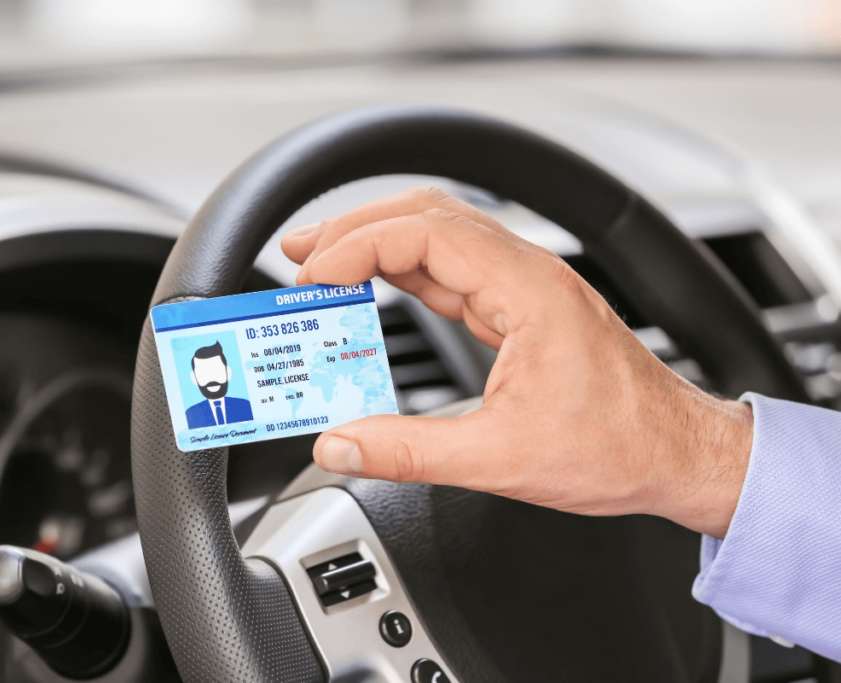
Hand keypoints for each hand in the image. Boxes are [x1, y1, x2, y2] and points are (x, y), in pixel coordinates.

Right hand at [281, 187, 752, 538]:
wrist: (679, 454)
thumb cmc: (620, 447)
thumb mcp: (501, 458)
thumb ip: (409, 451)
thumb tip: (337, 446)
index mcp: (528, 289)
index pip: (426, 233)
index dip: (359, 247)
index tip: (313, 279)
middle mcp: (526, 273)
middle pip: (426, 216)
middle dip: (354, 230)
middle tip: (297, 257)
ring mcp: (523, 288)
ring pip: (436, 238)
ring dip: (375, 245)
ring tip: (319, 264)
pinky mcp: (518, 310)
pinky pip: (449, 271)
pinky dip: (401, 273)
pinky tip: (370, 289)